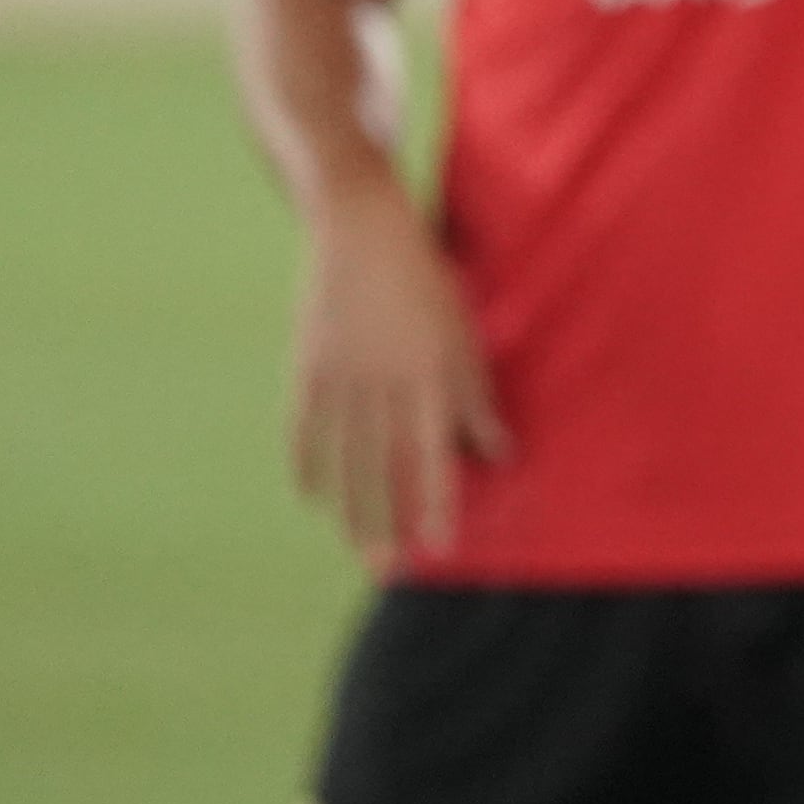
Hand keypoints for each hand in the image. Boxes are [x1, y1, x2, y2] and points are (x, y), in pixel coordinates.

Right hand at [285, 179, 511, 559]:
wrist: (360, 231)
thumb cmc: (426, 285)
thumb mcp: (464, 337)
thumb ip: (477, 401)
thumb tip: (501, 457)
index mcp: (426, 376)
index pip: (432, 456)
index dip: (436, 504)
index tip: (440, 548)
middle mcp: (380, 384)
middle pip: (381, 469)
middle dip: (387, 523)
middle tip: (391, 572)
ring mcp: (338, 378)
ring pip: (343, 460)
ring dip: (350, 509)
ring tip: (359, 549)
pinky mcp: (307, 367)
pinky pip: (302, 430)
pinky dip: (307, 466)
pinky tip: (314, 499)